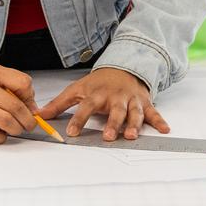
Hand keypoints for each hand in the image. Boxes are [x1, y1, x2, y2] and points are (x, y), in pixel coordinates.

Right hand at [0, 63, 36, 143]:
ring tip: (15, 129)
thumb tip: (32, 107)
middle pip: (16, 106)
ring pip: (6, 121)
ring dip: (16, 129)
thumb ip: (10, 84)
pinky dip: (1, 137)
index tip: (29, 106)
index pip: (22, 83)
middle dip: (27, 120)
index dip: (30, 98)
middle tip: (29, 124)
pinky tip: (1, 134)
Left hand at [36, 68, 169, 140]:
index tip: (72, 133)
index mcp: (97, 95)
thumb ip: (58, 104)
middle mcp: (115, 98)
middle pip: (114, 111)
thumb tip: (39, 115)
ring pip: (133, 113)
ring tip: (131, 136)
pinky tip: (165, 129)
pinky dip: (160, 121)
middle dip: (112, 124)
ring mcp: (131, 100)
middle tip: (108, 137)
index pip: (86, 107)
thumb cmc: (98, 83)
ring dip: (134, 124)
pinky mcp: (144, 103)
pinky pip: (153, 113)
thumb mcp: (77, 90)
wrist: (122, 68)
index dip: (79, 119)